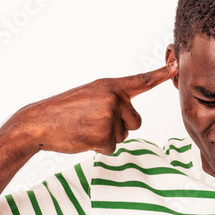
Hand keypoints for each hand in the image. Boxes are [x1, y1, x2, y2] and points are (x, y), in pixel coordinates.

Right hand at [11, 61, 177, 154]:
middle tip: (93, 122)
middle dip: (119, 127)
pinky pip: (112, 148)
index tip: (176, 66)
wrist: (38, 122)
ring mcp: (108, 115)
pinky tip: (84, 137)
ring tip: (85, 128)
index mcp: (109, 86)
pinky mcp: (103, 134)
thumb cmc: (63, 111)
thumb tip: (130, 122)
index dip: (161, 74)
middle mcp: (112, 98)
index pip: (140, 81)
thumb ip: (113, 101)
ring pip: (124, 135)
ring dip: (106, 137)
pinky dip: (99, 148)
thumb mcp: (90, 96)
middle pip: (135, 121)